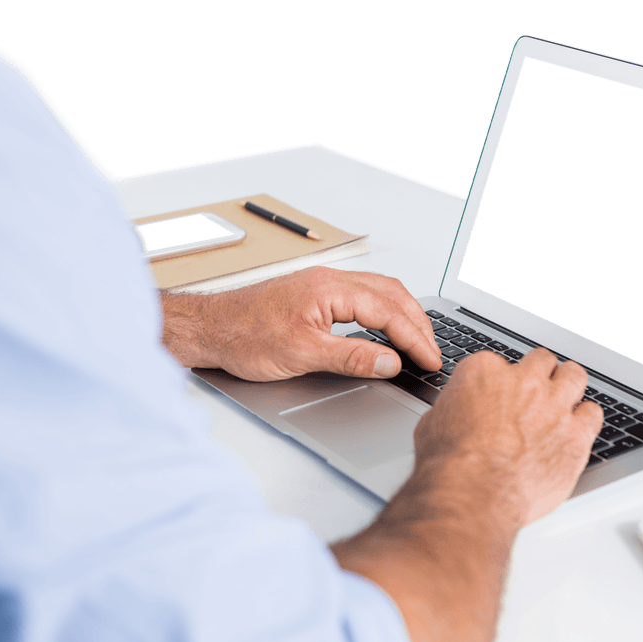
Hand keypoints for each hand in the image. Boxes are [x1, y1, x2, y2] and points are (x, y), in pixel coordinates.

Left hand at [160, 266, 442, 381]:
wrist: (210, 328)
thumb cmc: (243, 336)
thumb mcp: (301, 355)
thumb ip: (351, 357)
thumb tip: (389, 361)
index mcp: (330, 289)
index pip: (388, 311)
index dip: (415, 338)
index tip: (431, 359)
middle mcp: (330, 280)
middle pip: (392, 294)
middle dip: (418, 323)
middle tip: (433, 353)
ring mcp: (322, 284)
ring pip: (379, 292)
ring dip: (403, 315)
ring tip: (418, 341)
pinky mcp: (315, 293)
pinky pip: (363, 296)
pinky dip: (384, 312)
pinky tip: (386, 328)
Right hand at [332, 348, 602, 641]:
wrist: (472, 492)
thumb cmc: (449, 464)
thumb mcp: (435, 423)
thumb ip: (455, 409)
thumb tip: (456, 414)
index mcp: (485, 372)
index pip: (499, 362)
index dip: (501, 381)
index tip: (501, 394)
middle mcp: (523, 381)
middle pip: (541, 361)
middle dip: (539, 374)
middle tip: (537, 389)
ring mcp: (553, 406)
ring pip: (574, 376)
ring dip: (569, 385)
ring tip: (566, 397)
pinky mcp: (576, 434)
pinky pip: (593, 413)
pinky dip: (587, 418)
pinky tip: (580, 426)